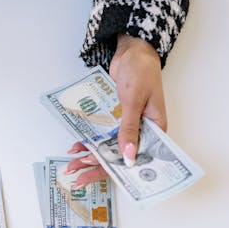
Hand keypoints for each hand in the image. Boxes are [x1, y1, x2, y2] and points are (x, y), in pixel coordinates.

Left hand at [66, 35, 167, 187]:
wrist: (132, 51)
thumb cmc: (141, 71)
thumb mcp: (134, 101)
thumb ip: (129, 129)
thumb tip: (128, 156)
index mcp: (156, 130)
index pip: (138, 158)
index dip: (118, 170)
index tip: (99, 176)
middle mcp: (142, 131)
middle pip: (120, 156)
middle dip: (98, 167)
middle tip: (79, 176)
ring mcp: (128, 125)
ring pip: (108, 148)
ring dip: (91, 156)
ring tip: (72, 165)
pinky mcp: (116, 118)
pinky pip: (102, 135)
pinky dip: (90, 141)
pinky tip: (76, 147)